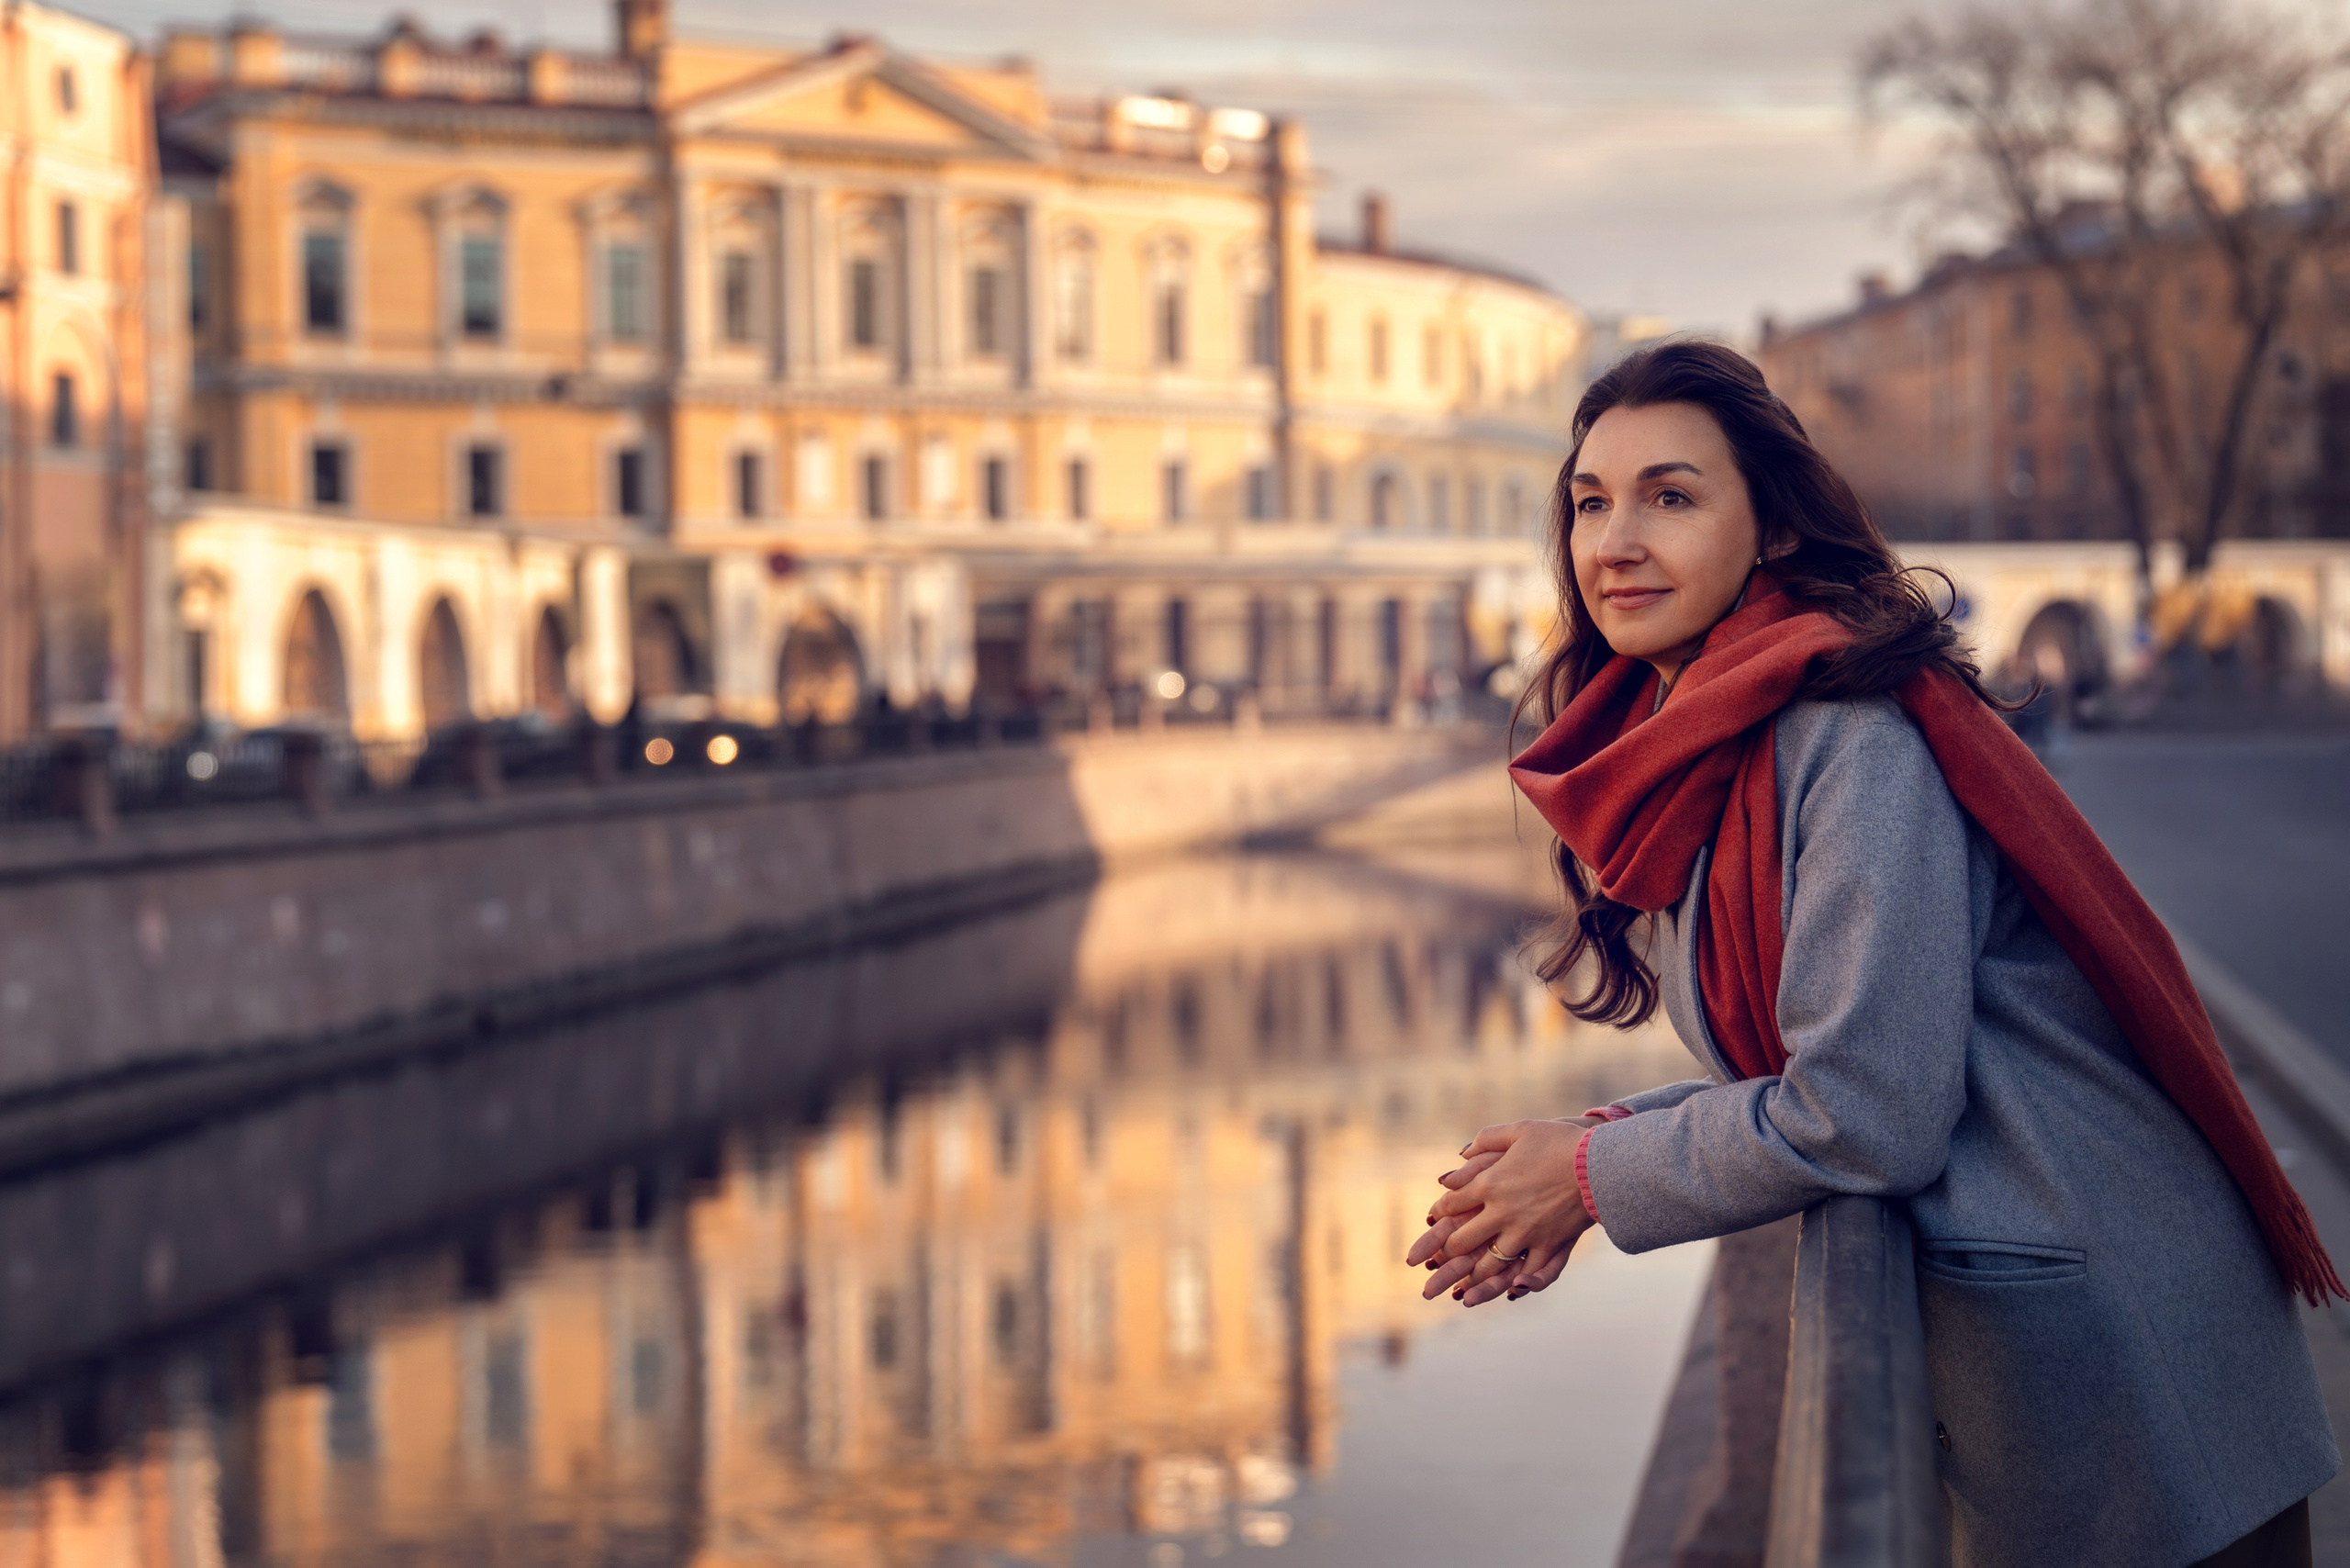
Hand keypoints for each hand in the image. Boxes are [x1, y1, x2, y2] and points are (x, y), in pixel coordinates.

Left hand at [1406, 1118, 1598, 1307]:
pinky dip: (1517, 1284)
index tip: (1434, 1219)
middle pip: (1464, 1240)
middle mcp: (1502, 1213)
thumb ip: (1486, 1140)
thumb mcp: (1519, 1130)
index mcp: (1489, 1184)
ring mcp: (1526, 1233)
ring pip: (1490, 1262)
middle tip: (1436, 1262)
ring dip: (1473, 1276)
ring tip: (1462, 1287)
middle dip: (1447, 1253)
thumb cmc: (1559, 1142)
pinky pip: (1528, 1272)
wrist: (1600, 1162)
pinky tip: (1508, 1290)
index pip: (1452, 1204)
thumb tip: (1461, 1154)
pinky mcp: (1551, 1245)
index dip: (1440, 1212)